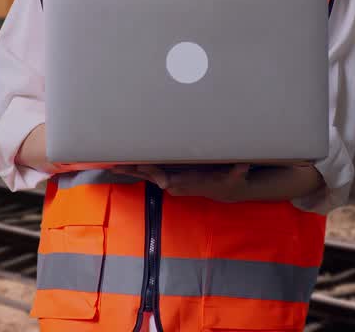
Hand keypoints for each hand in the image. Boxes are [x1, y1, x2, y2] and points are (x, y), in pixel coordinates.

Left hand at [113, 164, 251, 202]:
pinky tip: (122, 164)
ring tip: (111, 165)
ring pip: (146, 174)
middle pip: (150, 176)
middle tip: (116, 165)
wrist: (224, 190)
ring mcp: (169, 181)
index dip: (158, 175)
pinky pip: (149, 172)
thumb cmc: (228, 181)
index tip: (147, 172)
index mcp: (185, 182)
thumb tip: (244, 165)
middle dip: (134, 171)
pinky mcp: (168, 177)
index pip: (168, 179)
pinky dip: (135, 168)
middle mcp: (174, 183)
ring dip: (129, 170)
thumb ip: (238, 171)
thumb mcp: (236, 176)